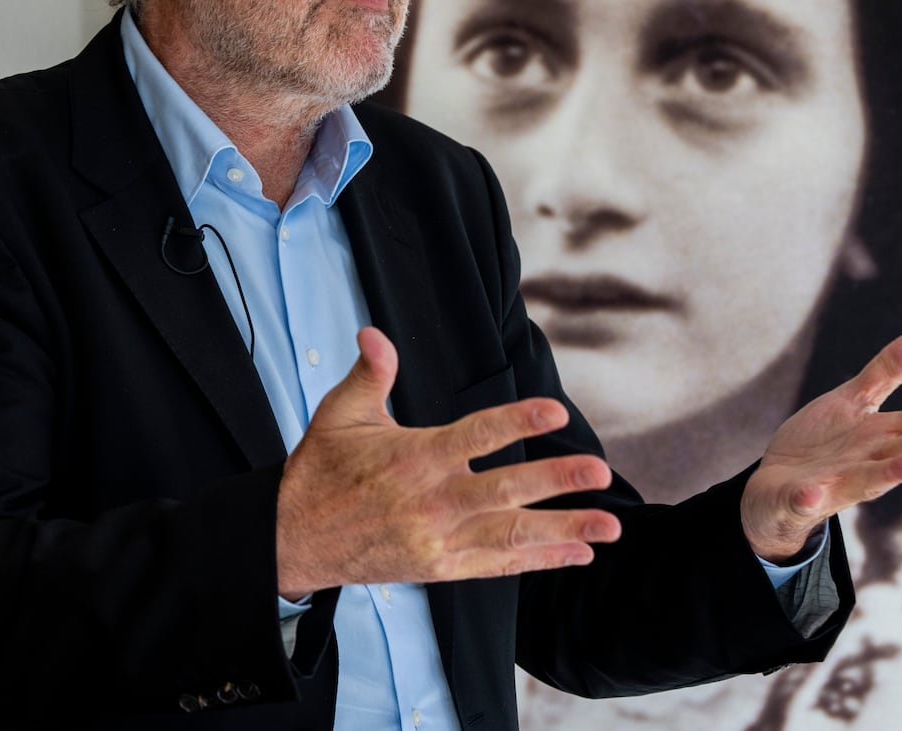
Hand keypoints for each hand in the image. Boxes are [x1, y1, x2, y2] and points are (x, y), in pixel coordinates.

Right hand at [274, 327, 622, 598]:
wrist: (293, 540)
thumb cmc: (320, 471)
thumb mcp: (339, 414)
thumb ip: (370, 373)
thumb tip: (374, 333)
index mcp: (411, 459)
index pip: (474, 436)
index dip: (516, 422)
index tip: (556, 411)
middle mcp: (430, 504)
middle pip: (503, 492)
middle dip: (555, 481)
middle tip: (599, 471)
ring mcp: (438, 541)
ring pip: (511, 535)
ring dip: (563, 529)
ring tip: (608, 525)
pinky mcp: (441, 569)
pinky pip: (498, 566)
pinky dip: (539, 560)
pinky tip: (576, 552)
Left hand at [740, 329, 901, 561]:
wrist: (775, 486)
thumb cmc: (824, 444)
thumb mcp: (854, 402)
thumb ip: (887, 372)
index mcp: (883, 437)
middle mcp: (868, 462)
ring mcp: (835, 483)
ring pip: (868, 479)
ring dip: (894, 473)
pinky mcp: (799, 499)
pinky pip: (804, 500)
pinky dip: (808, 498)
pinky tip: (811, 493)